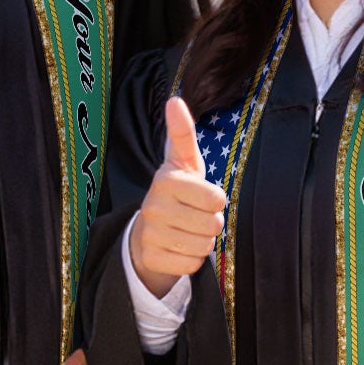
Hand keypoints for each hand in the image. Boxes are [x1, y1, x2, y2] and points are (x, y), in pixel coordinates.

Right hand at [128, 96, 225, 297]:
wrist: (147, 231)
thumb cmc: (177, 192)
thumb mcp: (183, 162)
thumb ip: (182, 133)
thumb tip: (175, 100)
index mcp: (166, 179)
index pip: (216, 199)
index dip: (216, 200)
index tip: (203, 196)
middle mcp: (154, 206)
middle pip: (213, 225)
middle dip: (211, 223)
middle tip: (195, 216)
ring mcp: (150, 233)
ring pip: (204, 246)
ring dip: (202, 241)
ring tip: (187, 231)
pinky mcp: (151, 258)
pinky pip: (191, 264)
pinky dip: (191, 259)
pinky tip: (178, 248)